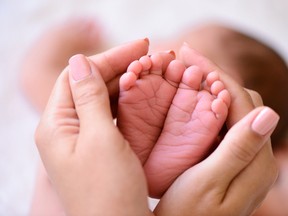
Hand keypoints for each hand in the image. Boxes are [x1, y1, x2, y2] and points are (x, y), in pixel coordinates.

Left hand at [34, 39, 154, 215]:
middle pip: (89, 85)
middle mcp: (65, 129)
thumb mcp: (99, 138)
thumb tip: (78, 61)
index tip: (139, 46)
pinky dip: (124, 102)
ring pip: (100, 99)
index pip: (76, 76)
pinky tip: (140, 93)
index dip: (107, 58)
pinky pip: (108, 115)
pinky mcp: (97, 147)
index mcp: (56, 125)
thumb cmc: (108, 191)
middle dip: (118, 67)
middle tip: (149, 54)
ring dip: (123, 82)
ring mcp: (81, 138)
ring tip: (149, 69)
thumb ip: (88, 98)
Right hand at [154, 44, 278, 215]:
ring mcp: (244, 156)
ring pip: (232, 110)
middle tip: (185, 61)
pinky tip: (191, 99)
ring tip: (186, 74)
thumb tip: (269, 112)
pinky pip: (223, 124)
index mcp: (257, 160)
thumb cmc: (188, 214)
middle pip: (240, 101)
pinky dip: (207, 106)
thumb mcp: (210, 182)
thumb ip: (239, 149)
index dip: (216, 74)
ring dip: (210, 89)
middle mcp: (256, 156)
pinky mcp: (230, 158)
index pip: (241, 102)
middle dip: (214, 77)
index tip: (189, 53)